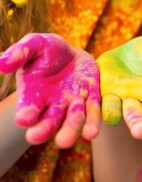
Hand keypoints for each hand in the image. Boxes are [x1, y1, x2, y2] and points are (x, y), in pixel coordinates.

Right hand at [0, 33, 100, 147]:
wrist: (72, 54)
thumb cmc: (47, 51)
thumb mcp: (35, 45)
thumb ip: (21, 52)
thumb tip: (1, 62)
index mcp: (32, 97)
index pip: (27, 111)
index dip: (25, 114)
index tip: (23, 118)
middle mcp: (51, 106)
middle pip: (47, 123)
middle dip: (43, 130)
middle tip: (36, 137)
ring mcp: (72, 104)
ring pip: (71, 122)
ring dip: (70, 128)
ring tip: (67, 136)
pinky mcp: (91, 99)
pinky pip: (93, 112)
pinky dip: (93, 121)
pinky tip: (92, 132)